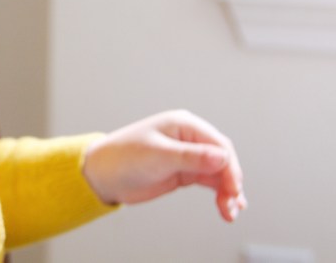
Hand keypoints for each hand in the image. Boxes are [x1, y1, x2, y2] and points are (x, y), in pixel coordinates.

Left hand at [82, 109, 246, 221]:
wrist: (103, 174)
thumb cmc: (123, 156)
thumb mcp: (158, 156)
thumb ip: (191, 157)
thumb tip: (221, 157)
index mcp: (183, 125)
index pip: (217, 143)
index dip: (229, 166)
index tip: (232, 187)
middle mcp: (189, 138)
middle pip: (222, 159)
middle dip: (230, 181)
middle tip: (231, 202)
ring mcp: (188, 156)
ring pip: (218, 172)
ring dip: (228, 191)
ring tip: (230, 212)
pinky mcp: (184, 173)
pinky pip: (209, 181)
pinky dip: (220, 193)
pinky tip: (227, 206)